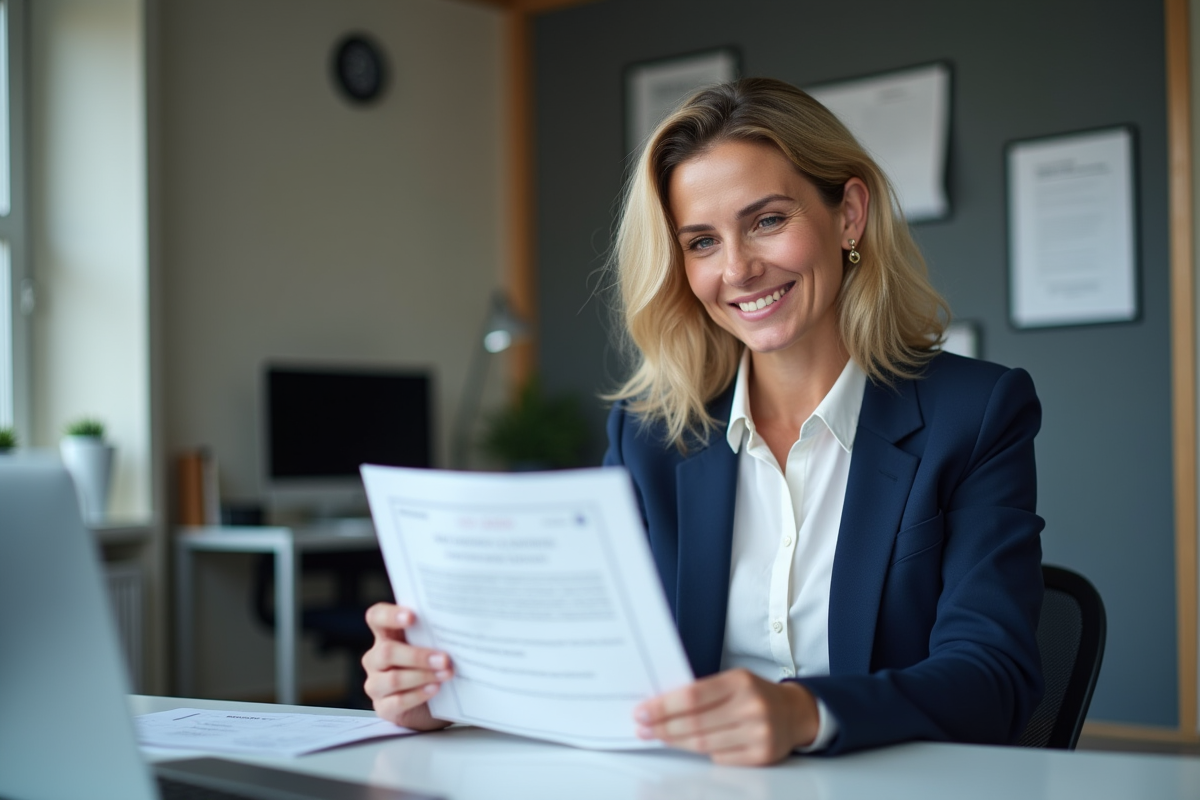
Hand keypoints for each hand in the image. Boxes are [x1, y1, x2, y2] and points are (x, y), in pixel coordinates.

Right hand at [362, 602, 453, 730]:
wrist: (437, 702)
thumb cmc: (434, 664)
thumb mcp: (433, 646)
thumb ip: (434, 635)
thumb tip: (456, 626)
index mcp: (386, 636)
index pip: (376, 617)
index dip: (389, 615)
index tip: (412, 617)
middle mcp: (375, 658)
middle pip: (387, 652)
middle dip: (418, 655)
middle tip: (444, 658)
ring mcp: (376, 684)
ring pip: (393, 678)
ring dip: (422, 676)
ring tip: (446, 674)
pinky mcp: (383, 707)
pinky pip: (397, 701)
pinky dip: (418, 695)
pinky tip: (435, 689)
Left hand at [633, 669, 819, 765]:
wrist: (795, 713)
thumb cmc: (755, 695)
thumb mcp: (733, 681)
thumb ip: (703, 692)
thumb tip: (661, 706)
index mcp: (740, 681)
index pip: (692, 696)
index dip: (663, 706)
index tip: (641, 711)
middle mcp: (751, 706)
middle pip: (695, 723)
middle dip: (663, 727)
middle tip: (643, 728)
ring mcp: (758, 732)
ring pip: (704, 743)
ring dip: (675, 741)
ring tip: (658, 736)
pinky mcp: (762, 755)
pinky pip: (720, 758)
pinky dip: (703, 752)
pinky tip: (690, 746)